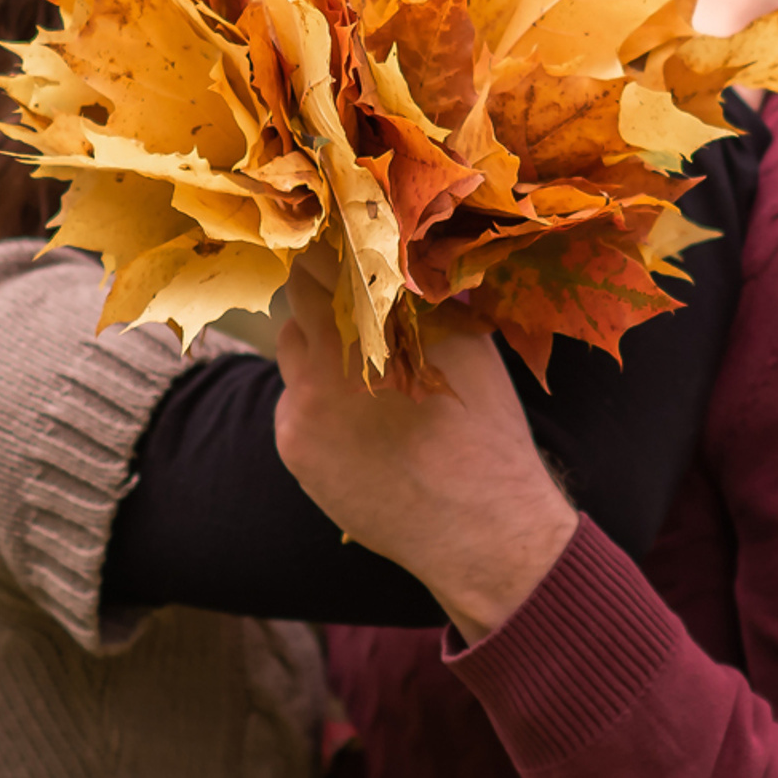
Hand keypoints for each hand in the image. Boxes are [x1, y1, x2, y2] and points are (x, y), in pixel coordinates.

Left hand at [273, 272, 576, 642]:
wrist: (480, 523)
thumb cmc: (486, 430)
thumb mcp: (469, 343)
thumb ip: (423, 299)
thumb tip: (398, 261)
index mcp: (378, 317)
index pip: (323, 260)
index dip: (334, 255)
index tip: (346, 257)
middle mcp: (333, 350)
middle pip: (298, 300)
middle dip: (321, 301)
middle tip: (352, 313)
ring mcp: (304, 399)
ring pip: (291, 351)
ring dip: (315, 351)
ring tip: (359, 377)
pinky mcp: (292, 442)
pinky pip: (291, 402)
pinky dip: (314, 403)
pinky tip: (356, 428)